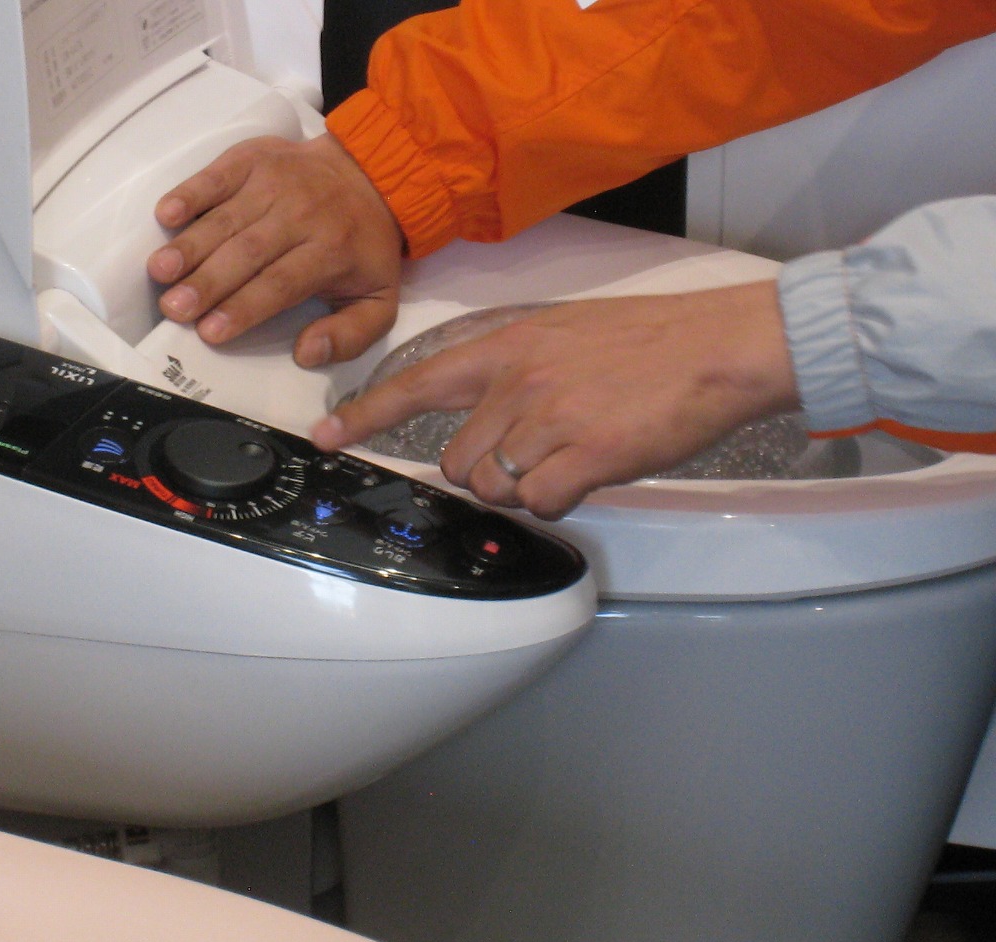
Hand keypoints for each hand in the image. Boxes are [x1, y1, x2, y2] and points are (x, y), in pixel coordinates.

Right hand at [147, 134, 405, 367]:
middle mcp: (302, 213)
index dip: (244, 307)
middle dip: (208, 282)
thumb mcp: (379, 300)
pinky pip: (217, 176)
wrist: (371, 174)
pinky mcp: (254, 159)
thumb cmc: (363, 246)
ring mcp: (274, 182)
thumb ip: (350, 336)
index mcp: (332, 250)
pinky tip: (166, 215)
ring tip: (160, 273)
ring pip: (226, 219)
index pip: (281, 283)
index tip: (210, 331)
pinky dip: (190, 193)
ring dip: (190, 246)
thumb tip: (308, 353)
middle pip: (248, 252)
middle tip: (174, 309)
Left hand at [311, 282, 800, 518]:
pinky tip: (590, 471)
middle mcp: (516, 382)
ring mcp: (549, 419)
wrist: (718, 345)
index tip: (327, 437)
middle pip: (458, 462)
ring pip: (497, 487)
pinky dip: (559, 500)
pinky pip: (540, 503)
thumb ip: (514, 375)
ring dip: (527, 486)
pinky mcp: (585, 455)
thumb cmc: (649, 341)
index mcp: (506, 347)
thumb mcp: (562, 335)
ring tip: (573, 454)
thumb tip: (488, 426)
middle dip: (488, 473)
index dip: (366, 416)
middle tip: (537, 453)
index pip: (417, 384)